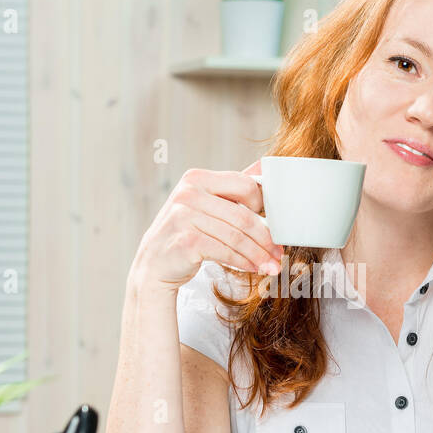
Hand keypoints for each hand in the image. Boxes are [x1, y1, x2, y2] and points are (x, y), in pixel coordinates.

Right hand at [132, 159, 285, 292]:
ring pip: (237, 237)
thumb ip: (233, 187)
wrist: (153, 264)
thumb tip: (265, 164)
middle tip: (279, 253)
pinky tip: (253, 268)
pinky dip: (243, 262)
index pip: (245, 185)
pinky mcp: (186, 241)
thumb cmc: (185, 233)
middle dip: (266, 238)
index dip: (265, 206)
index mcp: (197, 178)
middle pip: (244, 216)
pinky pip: (225, 252)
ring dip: (258, 255)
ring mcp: (184, 216)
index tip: (275, 225)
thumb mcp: (205, 204)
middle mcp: (188, 193)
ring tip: (271, 266)